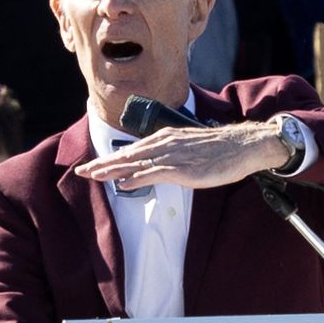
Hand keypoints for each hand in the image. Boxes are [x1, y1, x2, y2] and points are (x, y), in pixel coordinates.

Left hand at [75, 121, 288, 189]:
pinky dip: (136, 179)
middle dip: (103, 164)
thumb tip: (152, 168)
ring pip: (136, 163)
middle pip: (127, 155)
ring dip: (112, 170)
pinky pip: (154, 174)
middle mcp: (165, 143)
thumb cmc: (218, 148)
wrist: (242, 145)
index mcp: (165, 137)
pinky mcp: (183, 169)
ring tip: (93, 176)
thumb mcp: (188, 147)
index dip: (109, 159)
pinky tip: (123, 184)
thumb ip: (168, 154)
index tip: (92, 166)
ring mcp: (173, 155)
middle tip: (81, 172)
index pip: (131, 150)